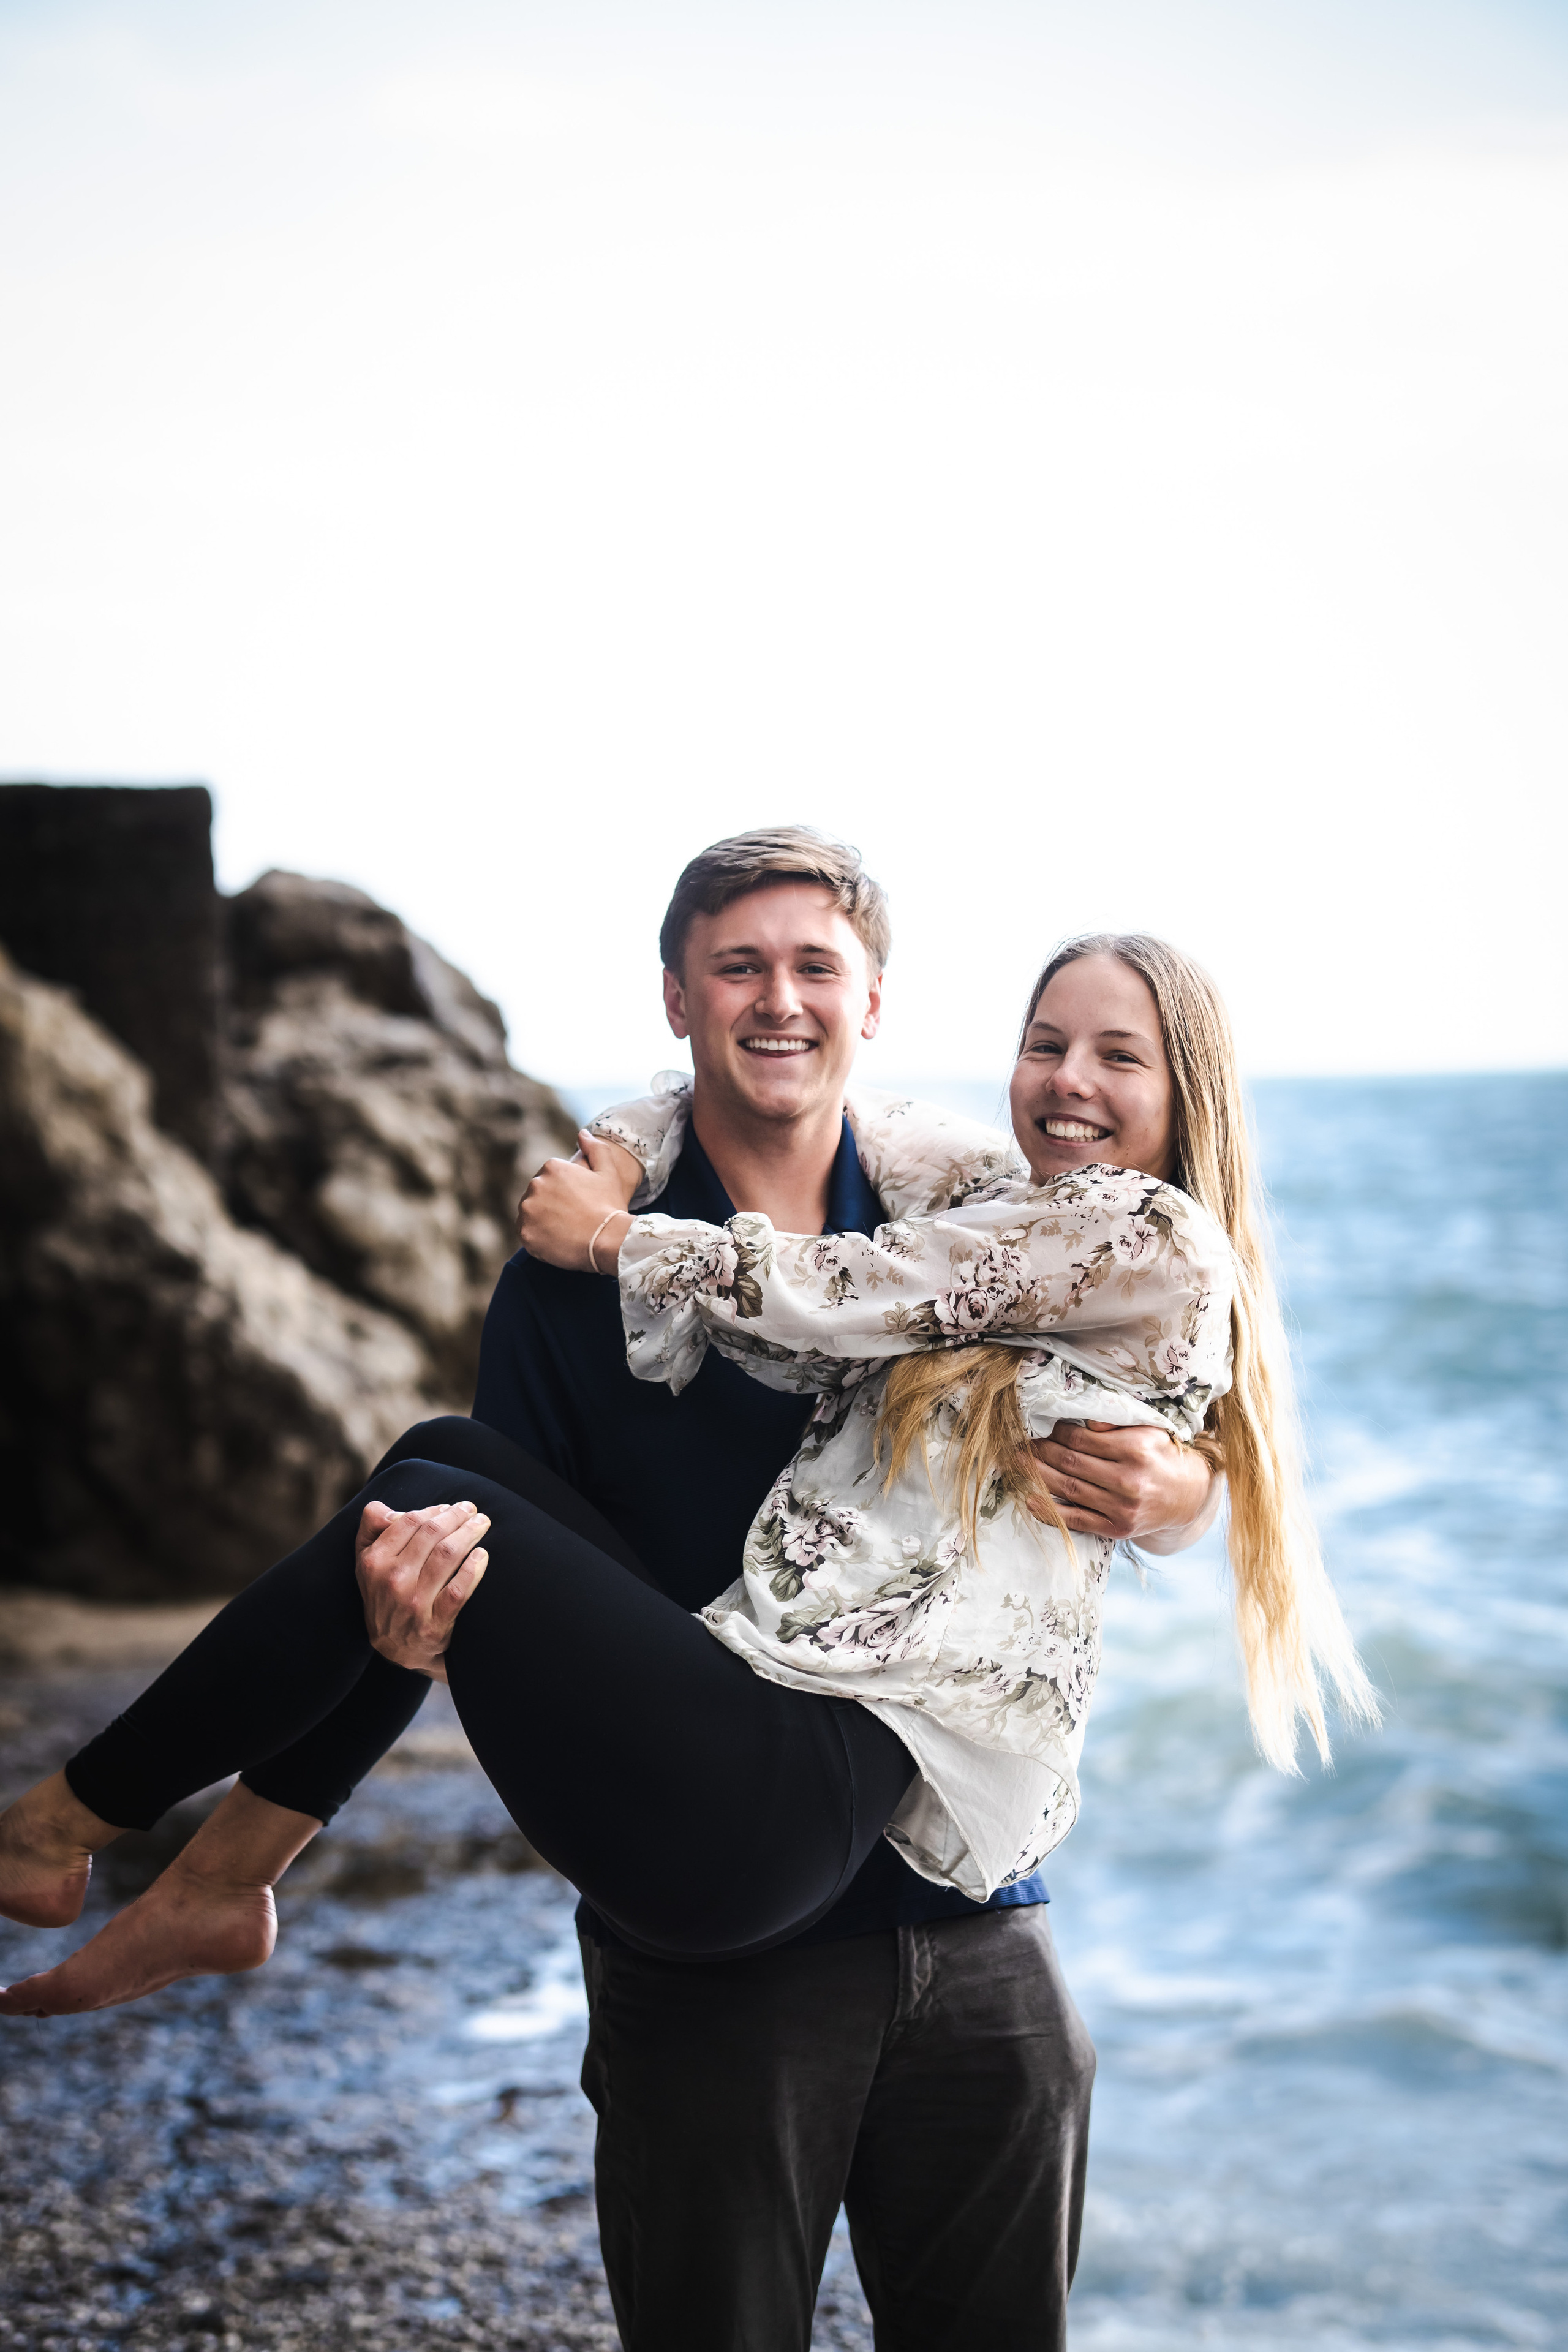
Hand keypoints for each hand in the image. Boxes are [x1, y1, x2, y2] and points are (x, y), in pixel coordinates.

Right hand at [355, 1499, 491, 1679]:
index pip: (410, 1521)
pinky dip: (473, 1569)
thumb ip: (373, 1528)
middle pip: (432, 1533)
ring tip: (482, 1524)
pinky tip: (482, 1555)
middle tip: (472, 1510)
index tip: (450, 1506)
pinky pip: (458, 1591)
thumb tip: (394, 1509)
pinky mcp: (433, 1625)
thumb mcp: (367, 1562)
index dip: (435, 1509)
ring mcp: (413, 1604)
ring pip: (447, 1555)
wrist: (395, 1647)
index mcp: (374, 1561)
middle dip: (457, 1515)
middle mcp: (391, 1580)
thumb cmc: (385, 1593)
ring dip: (470, 1533)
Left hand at [516, 1131, 640, 1268]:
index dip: (564, 1193)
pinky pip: (527, 1233)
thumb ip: (595, 1149)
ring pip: (531, 1214)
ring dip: (542, 1220)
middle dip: (551, 1205)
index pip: (550, 1179)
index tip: (577, 1204)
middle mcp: (535, 1185)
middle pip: (538, 1195)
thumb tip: (581, 1134)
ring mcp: (528, 1209)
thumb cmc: (610, 1206)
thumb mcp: (608, 1172)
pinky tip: (556, 1241)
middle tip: (571, 1219)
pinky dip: (538, 1237)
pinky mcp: (525, 1233)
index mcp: (552, 1168)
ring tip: (564, 1231)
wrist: (609, 1240)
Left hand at [1027, 1420, 1216, 1541]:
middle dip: (1038, 1452)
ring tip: (1015, 1465)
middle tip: (1014, 1444)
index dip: (1055, 1432)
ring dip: (1037, 1476)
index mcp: (1135, 1450)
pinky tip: (1030, 1500)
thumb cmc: (1163, 1457)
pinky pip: (1076, 1520)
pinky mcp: (1117, 1529)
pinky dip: (1050, 1511)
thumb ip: (1117, 1424)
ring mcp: (1122, 1508)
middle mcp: (1128, 1480)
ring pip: (1069, 1489)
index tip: (1041, 1427)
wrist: (1189, 1497)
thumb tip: (1084, 1420)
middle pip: (1070, 1463)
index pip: (1082, 1439)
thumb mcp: (1149, 1431)